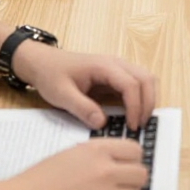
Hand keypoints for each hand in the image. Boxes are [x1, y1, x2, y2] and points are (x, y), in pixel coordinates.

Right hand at [9, 138, 148, 189]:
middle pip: (141, 174)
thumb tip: (122, 161)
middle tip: (120, 184)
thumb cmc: (41, 179)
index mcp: (97, 151)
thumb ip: (98, 154)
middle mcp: (106, 172)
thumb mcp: (71, 154)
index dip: (132, 159)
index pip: (135, 151)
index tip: (126, 165)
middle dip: (132, 179)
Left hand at [13, 39, 156, 129]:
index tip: (130, 127)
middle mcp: (115, 63)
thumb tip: (102, 123)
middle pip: (146, 78)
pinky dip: (141, 97)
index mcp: (104, 66)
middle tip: (139, 126)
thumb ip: (81, 108)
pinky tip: (133, 113)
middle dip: (147, 103)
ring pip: (145, 78)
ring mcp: (117, 67)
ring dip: (147, 98)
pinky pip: (136, 82)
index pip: (131, 84)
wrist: (42, 62)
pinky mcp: (115, 74)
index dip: (135, 107)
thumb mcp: (61, 94)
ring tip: (139, 120)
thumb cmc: (51, 74)